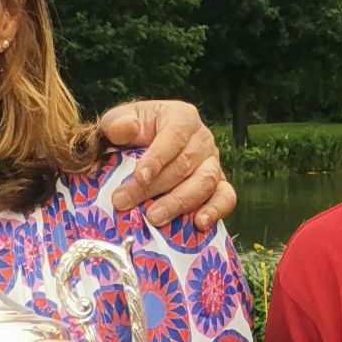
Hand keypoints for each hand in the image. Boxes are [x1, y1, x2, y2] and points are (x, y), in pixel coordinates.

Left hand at [98, 98, 234, 235]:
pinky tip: (199, 223)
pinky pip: (226, 197)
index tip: (139, 176)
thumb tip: (128, 127)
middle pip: (185, 163)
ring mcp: (213, 163)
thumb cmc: (129, 136)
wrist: (141, 152)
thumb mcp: (116, 123)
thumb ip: (116, 124)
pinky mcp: (219, 186)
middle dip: (154, 186)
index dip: (158, 157)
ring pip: (205, 182)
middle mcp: (202, 139)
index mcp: (182, 117)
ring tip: (154, 218)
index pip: (174, 135)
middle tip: (126, 203)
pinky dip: (215, 210)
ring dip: (179, 202)